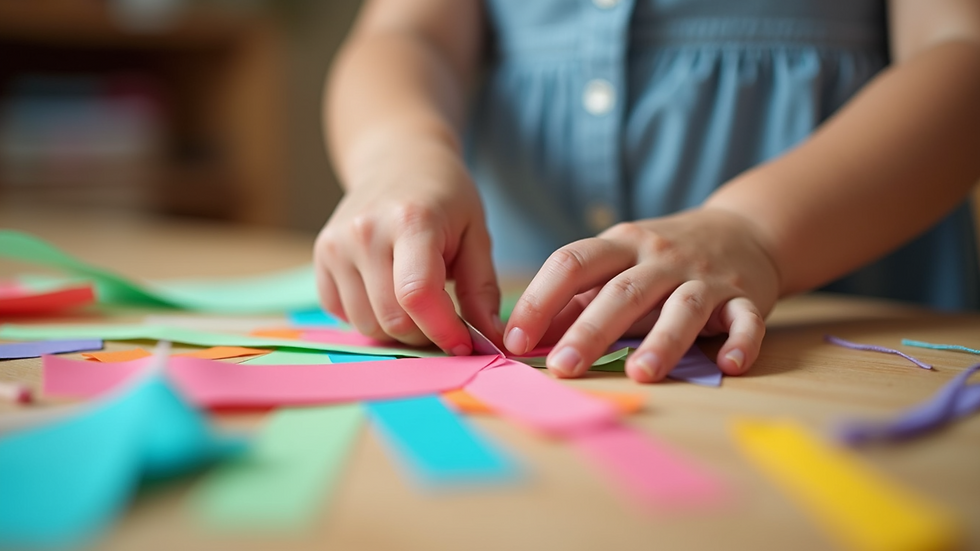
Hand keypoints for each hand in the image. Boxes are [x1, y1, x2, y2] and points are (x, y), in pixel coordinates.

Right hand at [314, 140, 500, 354]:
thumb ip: (482, 289)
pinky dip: (369, 316)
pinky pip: (342, 314)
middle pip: (391, 318)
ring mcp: (336, 244)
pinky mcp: (321, 257)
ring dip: (397, 330)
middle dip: (425, 334)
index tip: (464, 343)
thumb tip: (493, 340)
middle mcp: (365, 232)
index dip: (442, 331)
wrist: (397, 160)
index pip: (417, 295)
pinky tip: (388, 292)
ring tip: (418, 304)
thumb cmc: (444, 197)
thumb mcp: (476, 233)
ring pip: (366, 324)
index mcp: (410, 220)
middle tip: (445, 322)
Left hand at [503, 207, 780, 381]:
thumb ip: (575, 299)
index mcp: (620, 245)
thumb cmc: (662, 258)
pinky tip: (729, 365)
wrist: (743, 230)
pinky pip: (746, 320)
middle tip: (563, 367)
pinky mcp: (745, 297)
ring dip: (662, 341)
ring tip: (640, 375)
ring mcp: (705, 276)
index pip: (571, 264)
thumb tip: (522, 337)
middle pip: (621, 292)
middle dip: (590, 331)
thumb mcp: (616, 264)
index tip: (514, 340)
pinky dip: (741, 341)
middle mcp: (661, 257)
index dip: (539, 300)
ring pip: (682, 307)